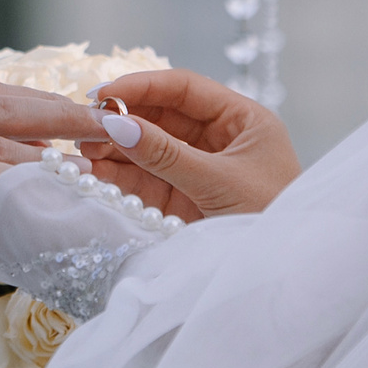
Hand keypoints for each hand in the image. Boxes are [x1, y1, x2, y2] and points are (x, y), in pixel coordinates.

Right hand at [73, 68, 300, 222]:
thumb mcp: (219, 184)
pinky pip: (148, 179)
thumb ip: (166, 155)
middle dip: (124, 120)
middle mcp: (221, 139)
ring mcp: (202, 170)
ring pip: (150, 148)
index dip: (142, 86)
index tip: (103, 94)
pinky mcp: (185, 199)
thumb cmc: (271, 221)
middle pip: (163, 116)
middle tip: (85, 125)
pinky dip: (121, 176)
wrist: (285, 281)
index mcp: (244, 121)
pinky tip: (95, 172)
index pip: (185, 88)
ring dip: (116, 148)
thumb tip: (117, 125)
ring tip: (82, 151)